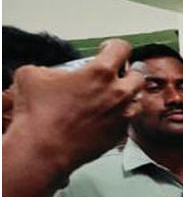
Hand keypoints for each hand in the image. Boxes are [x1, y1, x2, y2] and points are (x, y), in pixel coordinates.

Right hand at [3, 39, 143, 196]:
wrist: (43, 149)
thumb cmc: (38, 114)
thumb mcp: (31, 75)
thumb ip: (49, 68)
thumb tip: (52, 74)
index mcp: (100, 73)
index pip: (122, 48)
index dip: (113, 46)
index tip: (106, 49)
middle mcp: (118, 93)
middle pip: (137, 75)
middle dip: (125, 73)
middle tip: (111, 76)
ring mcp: (122, 115)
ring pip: (137, 98)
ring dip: (126, 95)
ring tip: (108, 97)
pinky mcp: (120, 134)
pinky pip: (127, 119)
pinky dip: (119, 115)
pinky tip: (103, 116)